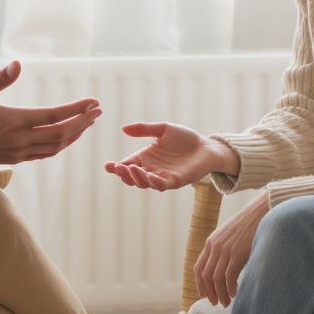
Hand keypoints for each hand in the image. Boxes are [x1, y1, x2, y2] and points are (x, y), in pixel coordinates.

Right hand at [0, 60, 101, 165]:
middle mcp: (20, 139)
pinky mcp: (16, 159)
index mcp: (14, 121)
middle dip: (83, 122)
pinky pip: (45, 154)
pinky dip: (61, 145)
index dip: (77, 109)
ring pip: (56, 147)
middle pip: (61, 133)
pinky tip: (67, 136)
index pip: (54, 116)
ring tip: (87, 123)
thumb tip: (17, 63)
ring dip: (75, 135)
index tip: (93, 102)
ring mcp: (19, 152)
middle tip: (98, 112)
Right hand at [104, 122, 237, 190]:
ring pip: (144, 183)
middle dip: (123, 174)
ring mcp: (163, 177)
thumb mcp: (162, 129)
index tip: (107, 165)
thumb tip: (124, 129)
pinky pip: (161, 184)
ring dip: (136, 178)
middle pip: (132, 177)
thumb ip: (144, 129)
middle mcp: (152, 169)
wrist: (206, 145)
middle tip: (118, 168)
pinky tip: (148, 174)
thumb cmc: (184, 138)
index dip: (116, 167)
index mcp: (146, 158)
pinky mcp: (175, 181)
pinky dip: (153, 181)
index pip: (127, 165)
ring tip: (130, 168)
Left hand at [195, 190, 270, 306]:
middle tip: (216, 303)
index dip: (200, 284)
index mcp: (211, 242)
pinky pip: (228, 277)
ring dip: (220, 294)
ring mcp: (225, 250)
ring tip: (226, 302)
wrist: (262, 212)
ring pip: (216, 279)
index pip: (199, 267)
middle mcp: (215, 246)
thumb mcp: (230, 236)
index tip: (205, 295)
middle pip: (206, 276)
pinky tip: (235, 294)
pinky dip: (230, 288)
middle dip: (210, 292)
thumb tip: (224, 270)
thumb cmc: (249, 226)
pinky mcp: (237, 253)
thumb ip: (224, 250)